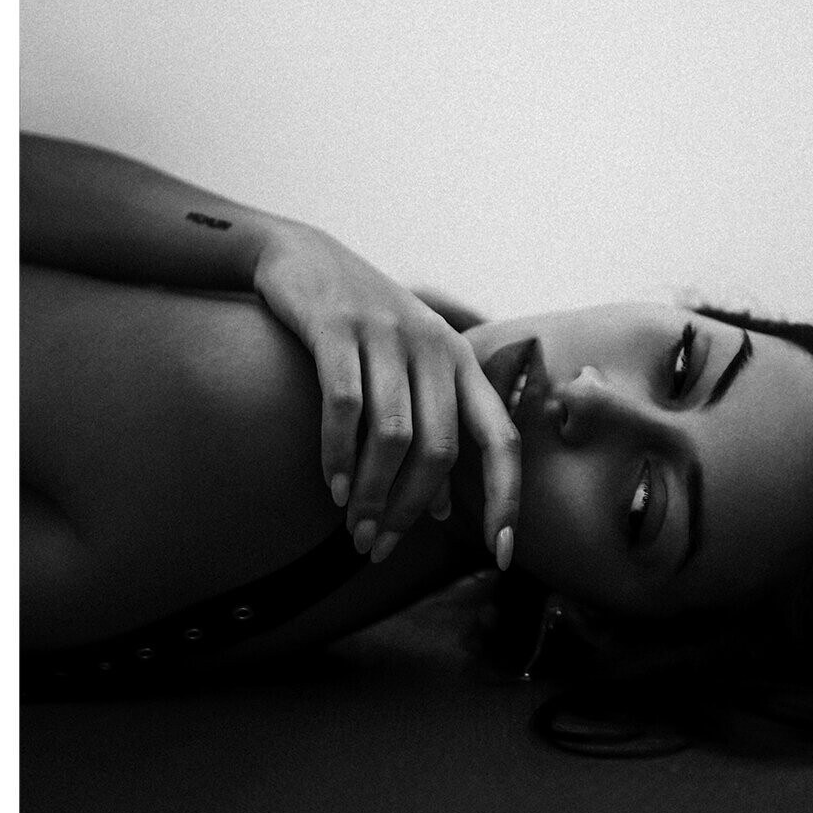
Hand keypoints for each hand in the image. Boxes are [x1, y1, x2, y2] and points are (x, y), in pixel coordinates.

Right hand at [252, 224, 519, 567]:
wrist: (304, 258)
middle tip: (379, 548)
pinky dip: (339, 456)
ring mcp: (388, 334)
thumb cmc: (362, 329)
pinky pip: (345, 406)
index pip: (502, 439)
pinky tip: (331, 488)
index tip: (503, 555)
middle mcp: (434, 347)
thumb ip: (432, 433)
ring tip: (354, 531)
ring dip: (373, 493)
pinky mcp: (339, 327)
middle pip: (440, 449)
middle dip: (411, 510)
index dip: (508, 498)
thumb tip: (446, 510)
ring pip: (394, 436)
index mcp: (460, 363)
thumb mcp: (408, 373)